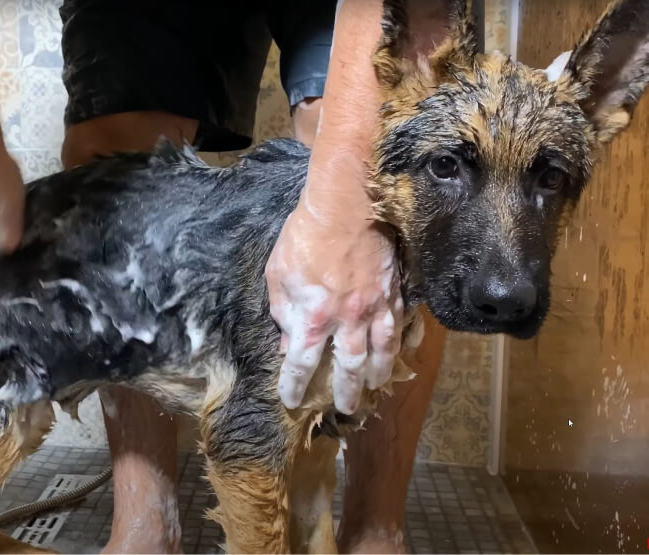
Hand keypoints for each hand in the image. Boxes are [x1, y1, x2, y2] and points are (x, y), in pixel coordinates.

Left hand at [266, 156, 403, 414]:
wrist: (346, 202)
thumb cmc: (305, 235)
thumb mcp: (279, 274)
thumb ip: (284, 312)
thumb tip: (289, 342)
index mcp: (315, 317)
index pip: (303, 363)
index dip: (296, 385)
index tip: (292, 401)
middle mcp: (349, 319)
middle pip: (350, 367)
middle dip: (347, 392)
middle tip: (346, 409)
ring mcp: (377, 306)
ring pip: (382, 351)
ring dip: (378, 373)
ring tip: (375, 386)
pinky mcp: (395, 290)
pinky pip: (400, 324)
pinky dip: (399, 343)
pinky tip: (398, 352)